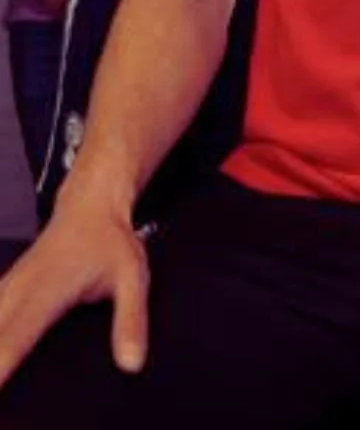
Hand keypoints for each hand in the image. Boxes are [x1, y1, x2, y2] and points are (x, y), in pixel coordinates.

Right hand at [0, 194, 149, 387]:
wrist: (91, 206)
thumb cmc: (111, 243)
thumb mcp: (133, 278)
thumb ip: (130, 320)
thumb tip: (131, 364)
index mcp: (48, 291)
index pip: (18, 336)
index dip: (0, 366)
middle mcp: (19, 291)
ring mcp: (6, 289)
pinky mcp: (2, 290)